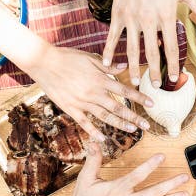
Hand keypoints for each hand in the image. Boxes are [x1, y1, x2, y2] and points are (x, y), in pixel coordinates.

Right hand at [28, 46, 153, 139]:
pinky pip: (84, 122)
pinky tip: (103, 138)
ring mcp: (82, 102)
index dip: (139, 98)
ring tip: (132, 130)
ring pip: (104, 116)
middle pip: (118, 107)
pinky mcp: (70, 108)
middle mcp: (93, 92)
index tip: (151, 104)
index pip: (125, 90)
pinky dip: (93, 131)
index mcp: (100, 79)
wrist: (43, 62)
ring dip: (119, 124)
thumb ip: (108, 65)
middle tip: (146, 125)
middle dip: (134, 117)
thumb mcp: (90, 58)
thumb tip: (125, 67)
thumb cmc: (68, 57)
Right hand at [60, 143, 188, 195]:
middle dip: (171, 185)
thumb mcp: (86, 179)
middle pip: (154, 192)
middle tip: (185, 177)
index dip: (151, 165)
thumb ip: (93, 160)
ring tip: (186, 195)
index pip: (138, 175)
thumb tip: (94, 141)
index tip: (162, 156)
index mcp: (117, 189)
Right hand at [104, 0, 195, 84]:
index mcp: (166, 15)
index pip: (171, 46)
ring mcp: (131, 17)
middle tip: (155, 86)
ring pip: (132, 48)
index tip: (175, 78)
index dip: (173, 64)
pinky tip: (107, 64)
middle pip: (152, 52)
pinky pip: (113, 36)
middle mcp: (149, 19)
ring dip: (133, 66)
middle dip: (154, 71)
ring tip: (134, 81)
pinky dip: (110, 51)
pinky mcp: (118, 13)